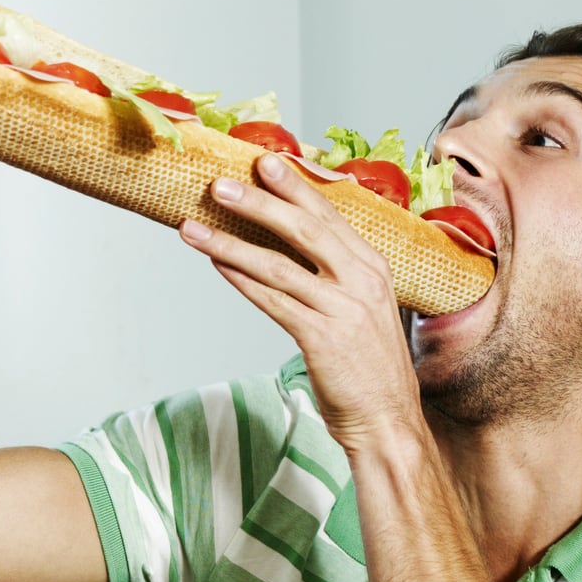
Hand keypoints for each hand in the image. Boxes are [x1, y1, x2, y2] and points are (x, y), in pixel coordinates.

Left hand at [179, 154, 423, 454]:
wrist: (387, 420)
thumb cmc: (368, 366)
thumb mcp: (364, 308)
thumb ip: (338, 275)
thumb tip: (299, 248)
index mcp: (374, 267)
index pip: (330, 215)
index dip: (295, 186)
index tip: (267, 161)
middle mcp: (361, 281)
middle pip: (304, 229)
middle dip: (258, 202)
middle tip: (220, 183)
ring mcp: (342, 309)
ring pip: (277, 264)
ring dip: (230, 242)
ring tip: (194, 226)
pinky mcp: (321, 338)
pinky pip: (271, 301)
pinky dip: (240, 280)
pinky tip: (216, 264)